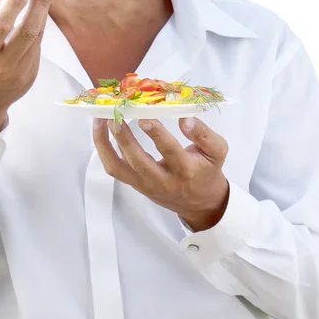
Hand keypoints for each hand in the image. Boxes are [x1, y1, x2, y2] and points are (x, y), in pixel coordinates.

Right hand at [0, 0, 57, 133]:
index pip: (1, 25)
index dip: (15, 4)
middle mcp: (1, 64)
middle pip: (26, 32)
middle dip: (40, 4)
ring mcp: (19, 72)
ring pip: (36, 37)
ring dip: (44, 12)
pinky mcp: (30, 75)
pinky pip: (37, 46)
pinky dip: (39, 27)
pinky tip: (41, 11)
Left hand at [93, 117, 229, 230]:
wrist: (200, 203)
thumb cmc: (207, 171)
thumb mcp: (217, 151)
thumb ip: (204, 134)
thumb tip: (185, 119)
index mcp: (185, 170)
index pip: (169, 152)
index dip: (157, 135)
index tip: (145, 118)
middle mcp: (162, 180)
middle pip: (138, 161)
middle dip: (124, 137)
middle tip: (115, 115)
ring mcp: (144, 184)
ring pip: (118, 167)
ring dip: (105, 143)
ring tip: (100, 119)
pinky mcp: (134, 184)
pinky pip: (114, 168)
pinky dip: (103, 149)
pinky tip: (100, 129)